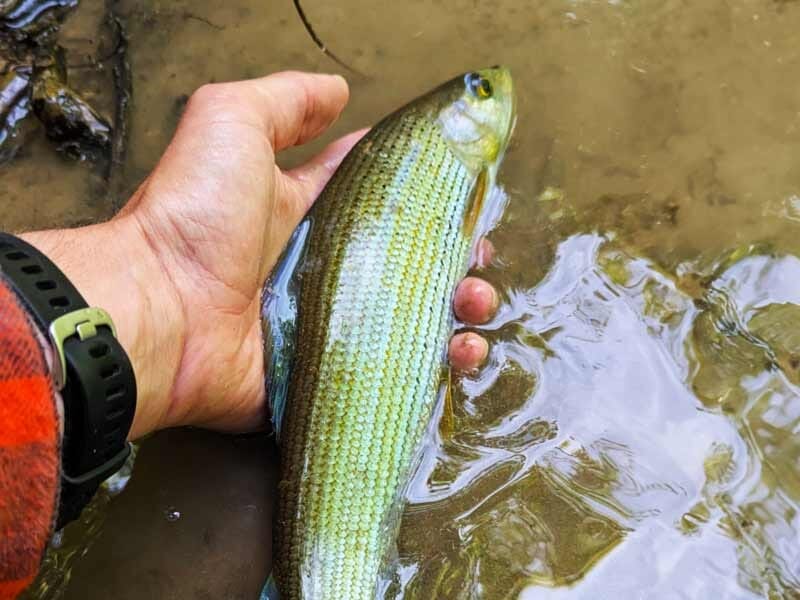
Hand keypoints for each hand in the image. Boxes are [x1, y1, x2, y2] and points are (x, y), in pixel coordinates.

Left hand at [21, 72, 497, 438]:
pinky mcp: (335, 371)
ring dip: (461, 307)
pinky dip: (441, 364)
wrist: (162, 315)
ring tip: (475, 302)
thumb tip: (339, 92)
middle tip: (477, 255)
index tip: (467, 191)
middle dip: (456, 254)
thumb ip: (285, 102)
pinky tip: (461, 350)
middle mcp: (325, 269)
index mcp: (308, 213)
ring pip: (417, 316)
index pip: (381, 196)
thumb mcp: (229, 123)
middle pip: (410, 260)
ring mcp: (333, 325)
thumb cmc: (193, 217)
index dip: (426, 191)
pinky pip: (400, 370)